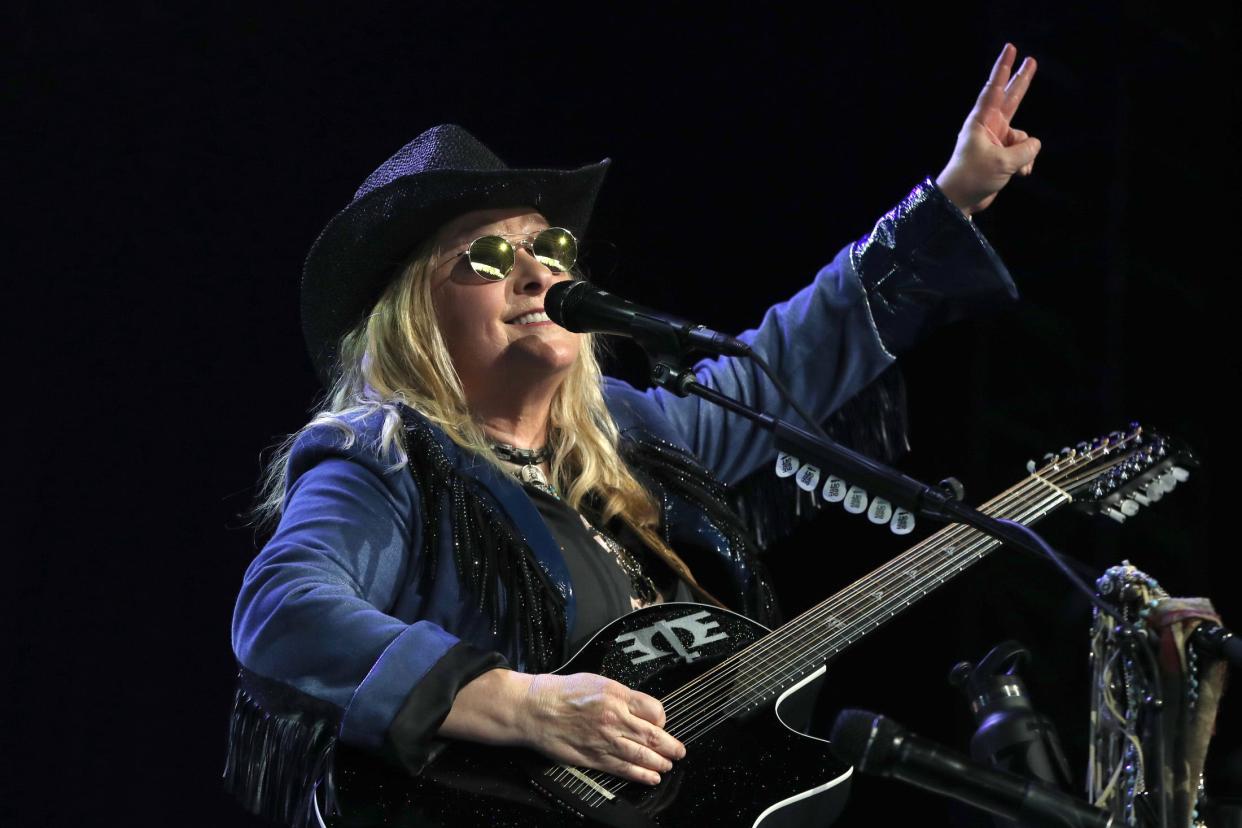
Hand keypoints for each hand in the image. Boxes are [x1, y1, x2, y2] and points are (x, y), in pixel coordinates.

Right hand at [517, 672, 685, 784]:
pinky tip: (651, 777)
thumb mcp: (597, 681)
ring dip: (660, 762)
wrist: (534, 708)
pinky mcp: (594, 758)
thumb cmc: (561, 692)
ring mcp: (605, 740)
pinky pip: (623, 769)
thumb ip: (621, 695)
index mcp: (617, 696)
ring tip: (668, 765)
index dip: (663, 720)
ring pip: (642, 755)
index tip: (662, 724)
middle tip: (679, 751)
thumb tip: (639, 707)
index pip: (655, 710)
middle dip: (671, 746)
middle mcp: (615, 718)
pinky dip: (641, 774)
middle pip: (653, 736)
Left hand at [936, 43, 1040, 215]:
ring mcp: (996, 141)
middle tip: (1032, 60)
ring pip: (1023, 137)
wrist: (959, 201)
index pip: (995, 89)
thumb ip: (1025, 150)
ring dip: (1025, 153)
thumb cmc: (973, 176)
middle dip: (1022, 80)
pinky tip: (1019, 175)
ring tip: (1016, 168)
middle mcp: (989, 127)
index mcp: (982, 121)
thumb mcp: (1003, 162)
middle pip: (1011, 98)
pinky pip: (1023, 153)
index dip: (1004, 68)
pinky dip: (1024, 163)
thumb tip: (1034, 145)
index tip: (1010, 48)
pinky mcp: (1001, 156)